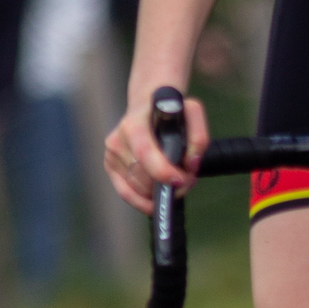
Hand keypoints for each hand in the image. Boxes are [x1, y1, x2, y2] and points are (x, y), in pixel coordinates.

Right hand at [103, 89, 209, 211]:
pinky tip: (155, 202)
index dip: (162, 171)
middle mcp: (118, 138)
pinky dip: (143, 202)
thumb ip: (198, 137)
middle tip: (187, 180)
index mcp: (134, 123)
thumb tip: (191, 165)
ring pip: (137, 188)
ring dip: (159, 192)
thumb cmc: (171, 112)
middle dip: (168, 185)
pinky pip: (125, 193)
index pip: (144, 152)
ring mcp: (112, 153)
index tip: (180, 180)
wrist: (149, 105)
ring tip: (175, 181)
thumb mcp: (191, 112)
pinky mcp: (110, 166)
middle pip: (143, 177)